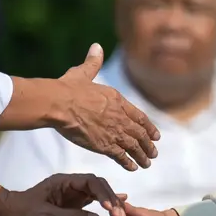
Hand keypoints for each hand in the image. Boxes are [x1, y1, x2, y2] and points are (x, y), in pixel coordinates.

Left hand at [0, 173, 126, 215]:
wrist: (8, 213)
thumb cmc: (24, 213)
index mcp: (64, 181)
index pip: (91, 182)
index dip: (104, 193)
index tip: (111, 207)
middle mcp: (71, 184)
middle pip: (97, 186)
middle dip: (110, 198)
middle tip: (121, 214)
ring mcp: (72, 192)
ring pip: (97, 193)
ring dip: (109, 202)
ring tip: (122, 213)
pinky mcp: (72, 202)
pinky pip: (91, 201)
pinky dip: (103, 204)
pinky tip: (116, 207)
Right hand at [51, 44, 160, 170]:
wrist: (59, 104)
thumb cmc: (69, 88)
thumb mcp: (84, 73)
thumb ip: (93, 62)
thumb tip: (96, 47)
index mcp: (117, 100)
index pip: (140, 116)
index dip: (149, 127)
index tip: (156, 135)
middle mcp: (120, 117)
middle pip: (140, 133)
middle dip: (148, 144)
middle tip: (154, 153)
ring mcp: (113, 131)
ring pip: (133, 146)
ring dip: (142, 155)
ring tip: (147, 163)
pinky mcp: (104, 145)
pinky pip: (120, 155)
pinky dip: (128, 162)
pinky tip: (133, 168)